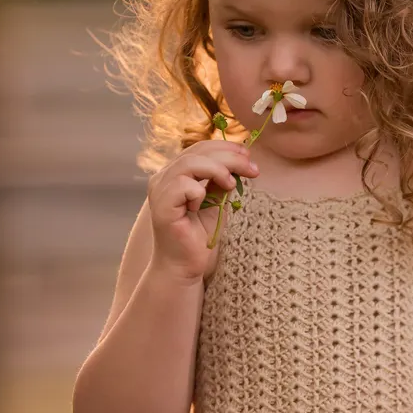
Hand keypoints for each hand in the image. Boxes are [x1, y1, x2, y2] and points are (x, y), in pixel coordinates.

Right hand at [146, 139, 258, 280]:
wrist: (185, 265)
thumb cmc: (199, 234)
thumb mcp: (215, 199)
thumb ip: (220, 179)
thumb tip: (240, 160)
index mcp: (175, 172)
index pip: (200, 148)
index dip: (225, 147)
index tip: (249, 156)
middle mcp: (163, 177)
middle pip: (197, 152)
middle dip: (229, 157)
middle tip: (252, 169)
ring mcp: (160, 190)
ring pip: (189, 163)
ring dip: (217, 170)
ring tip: (231, 185)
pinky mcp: (161, 206)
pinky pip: (183, 185)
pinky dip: (199, 192)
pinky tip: (201, 206)